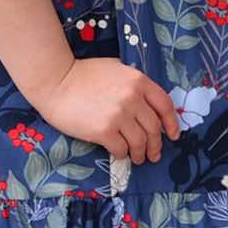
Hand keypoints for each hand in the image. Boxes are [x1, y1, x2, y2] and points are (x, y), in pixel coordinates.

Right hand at [31, 57, 180, 164]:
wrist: (55, 81)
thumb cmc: (82, 74)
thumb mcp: (115, 69)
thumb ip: (133, 84)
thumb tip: (148, 105)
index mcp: (138, 81)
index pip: (165, 105)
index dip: (172, 123)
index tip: (173, 135)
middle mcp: (132, 98)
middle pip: (154, 128)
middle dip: (156, 145)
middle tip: (153, 154)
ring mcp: (119, 115)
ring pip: (140, 142)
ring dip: (141, 153)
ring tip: (138, 158)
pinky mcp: (104, 130)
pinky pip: (121, 149)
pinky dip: (123, 154)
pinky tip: (119, 153)